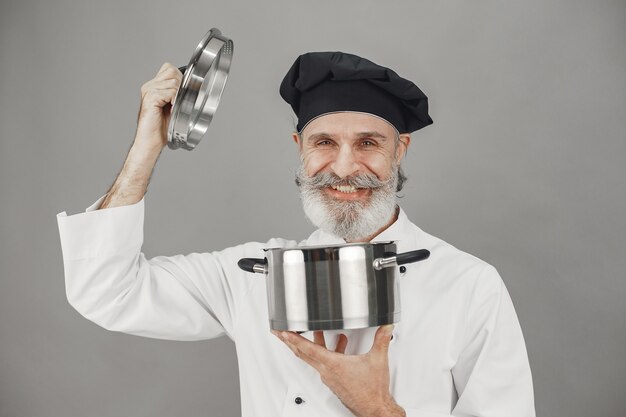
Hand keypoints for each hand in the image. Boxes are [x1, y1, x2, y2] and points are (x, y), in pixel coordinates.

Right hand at [135, 62, 182, 150]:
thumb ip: (177, 94)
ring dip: (178, 95)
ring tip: (174, 107)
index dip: (179, 78)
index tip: (181, 94)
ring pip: (173, 81)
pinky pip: (170, 92)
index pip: (169, 68)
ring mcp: (149, 91)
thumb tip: (192, 87)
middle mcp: (149, 86)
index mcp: (154, 86)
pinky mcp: (150, 98)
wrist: (150, 141)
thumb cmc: (161, 128)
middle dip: (180, 85)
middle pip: (172, 71)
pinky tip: (172, 109)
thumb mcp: (172, 107)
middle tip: (178, 101)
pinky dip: (175, 100)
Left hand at [273, 325, 405, 416]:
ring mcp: (329, 377)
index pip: (307, 349)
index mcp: (333, 365)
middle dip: (290, 341)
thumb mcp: (377, 360)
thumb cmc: (372, 391)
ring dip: (311, 343)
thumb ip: (382, 339)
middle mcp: (327, 371)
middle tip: (280, 332)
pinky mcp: (334, 380)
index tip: (282, 332)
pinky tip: (338, 345)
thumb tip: (386, 327)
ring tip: (315, 331)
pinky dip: (326, 352)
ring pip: (313, 358)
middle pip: (303, 353)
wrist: (374, 409)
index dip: (293, 338)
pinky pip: (324, 363)